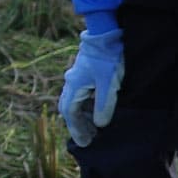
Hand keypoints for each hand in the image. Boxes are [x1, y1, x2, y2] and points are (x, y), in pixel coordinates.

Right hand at [58, 31, 125, 149]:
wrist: (107, 34)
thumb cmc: (108, 59)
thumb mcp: (109, 84)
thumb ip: (104, 106)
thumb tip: (100, 125)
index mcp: (74, 86)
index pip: (70, 112)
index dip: (77, 129)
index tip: (84, 143)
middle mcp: (71, 82)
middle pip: (68, 108)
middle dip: (77, 124)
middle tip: (88, 139)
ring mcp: (77, 76)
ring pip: (74, 101)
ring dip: (82, 116)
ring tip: (94, 129)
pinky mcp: (84, 73)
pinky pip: (80, 94)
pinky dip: (86, 106)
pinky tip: (96, 111)